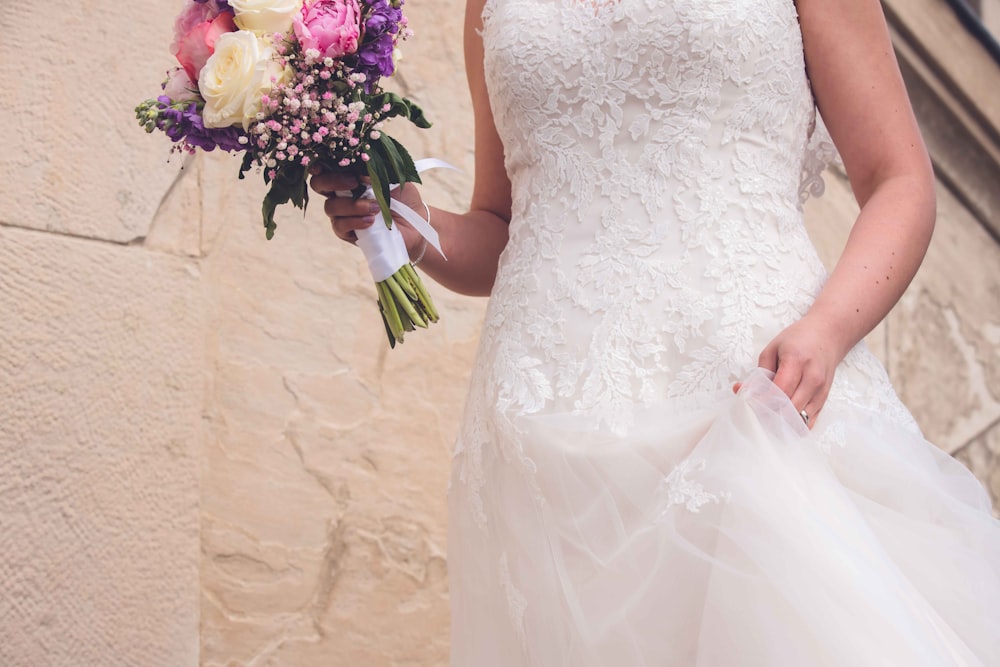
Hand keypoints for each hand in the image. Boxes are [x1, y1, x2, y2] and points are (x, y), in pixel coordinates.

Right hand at [309, 169, 426, 257]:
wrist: (415, 222)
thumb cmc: (403, 196)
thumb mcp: (394, 177)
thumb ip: (377, 169)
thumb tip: (360, 172)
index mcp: (348, 175)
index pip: (325, 167)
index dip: (319, 164)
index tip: (326, 163)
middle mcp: (340, 194)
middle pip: (319, 185)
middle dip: (333, 181)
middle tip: (353, 182)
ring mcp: (342, 214)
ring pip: (331, 207)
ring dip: (353, 205)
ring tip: (376, 207)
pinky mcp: (347, 233)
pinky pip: (340, 227)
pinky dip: (355, 222)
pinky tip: (371, 221)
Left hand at [733, 315, 845, 427]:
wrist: (829, 335)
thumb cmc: (799, 339)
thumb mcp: (773, 348)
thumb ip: (759, 372)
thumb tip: (741, 391)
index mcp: (797, 361)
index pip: (779, 391)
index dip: (762, 401)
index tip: (749, 402)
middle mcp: (812, 378)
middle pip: (789, 407)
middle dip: (769, 413)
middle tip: (754, 412)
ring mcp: (821, 390)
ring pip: (799, 418)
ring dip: (781, 421)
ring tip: (766, 416)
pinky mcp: (824, 399)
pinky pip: (809, 421)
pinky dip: (793, 424)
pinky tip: (782, 420)